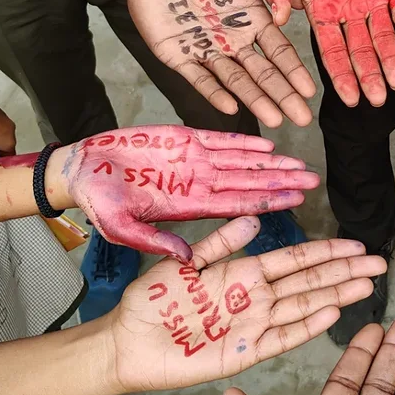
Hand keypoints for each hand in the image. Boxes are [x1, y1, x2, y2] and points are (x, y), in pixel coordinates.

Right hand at [47, 125, 320, 259]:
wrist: (80, 170)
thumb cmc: (99, 203)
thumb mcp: (122, 228)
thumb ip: (155, 241)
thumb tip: (187, 257)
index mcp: (190, 205)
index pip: (239, 204)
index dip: (269, 202)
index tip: (297, 202)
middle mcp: (199, 183)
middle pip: (249, 182)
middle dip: (281, 181)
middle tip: (313, 180)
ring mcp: (193, 160)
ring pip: (241, 160)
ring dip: (271, 161)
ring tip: (299, 162)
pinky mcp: (182, 138)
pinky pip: (219, 139)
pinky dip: (243, 140)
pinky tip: (268, 142)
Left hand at [108, 217, 387, 392]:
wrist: (126, 343)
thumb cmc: (151, 301)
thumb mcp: (184, 263)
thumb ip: (221, 243)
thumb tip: (256, 220)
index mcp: (243, 272)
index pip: (295, 259)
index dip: (326, 252)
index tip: (356, 245)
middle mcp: (256, 297)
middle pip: (310, 282)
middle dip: (345, 272)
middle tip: (378, 264)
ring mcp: (254, 325)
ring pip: (304, 307)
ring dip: (336, 296)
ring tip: (366, 285)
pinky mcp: (244, 353)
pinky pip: (282, 339)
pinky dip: (307, 327)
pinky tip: (332, 315)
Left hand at [124, 0, 315, 127]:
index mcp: (251, 20)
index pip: (278, 51)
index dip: (294, 71)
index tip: (309, 90)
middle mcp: (233, 41)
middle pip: (263, 73)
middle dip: (282, 95)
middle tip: (302, 118)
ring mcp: (207, 50)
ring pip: (236, 81)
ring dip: (255, 100)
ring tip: (274, 120)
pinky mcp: (178, 56)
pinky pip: (198, 78)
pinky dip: (213, 93)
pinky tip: (230, 108)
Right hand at [265, 0, 394, 108]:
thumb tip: (276, 18)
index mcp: (323, 10)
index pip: (332, 50)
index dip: (341, 75)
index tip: (348, 98)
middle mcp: (350, 11)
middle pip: (361, 51)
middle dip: (368, 76)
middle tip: (376, 100)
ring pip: (384, 36)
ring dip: (390, 60)